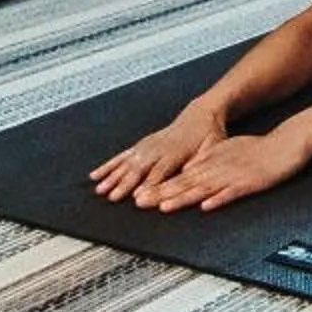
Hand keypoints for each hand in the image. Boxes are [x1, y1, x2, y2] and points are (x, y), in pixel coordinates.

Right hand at [91, 103, 225, 204]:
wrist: (202, 114)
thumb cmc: (209, 134)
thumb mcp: (214, 147)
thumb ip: (201, 160)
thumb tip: (191, 173)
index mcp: (177, 152)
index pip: (160, 172)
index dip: (149, 185)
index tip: (138, 197)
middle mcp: (159, 148)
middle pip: (139, 168)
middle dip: (125, 184)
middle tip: (112, 197)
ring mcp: (148, 145)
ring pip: (127, 162)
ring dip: (112, 176)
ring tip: (100, 189)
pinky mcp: (142, 144)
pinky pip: (123, 155)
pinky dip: (109, 165)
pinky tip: (97, 174)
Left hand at [143, 128, 311, 212]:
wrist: (287, 143)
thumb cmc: (259, 149)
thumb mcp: (227, 151)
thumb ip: (207, 160)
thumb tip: (187, 170)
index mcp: (211, 162)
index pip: (180, 177)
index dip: (159, 187)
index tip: (140, 196)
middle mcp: (218, 168)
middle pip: (186, 183)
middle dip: (162, 194)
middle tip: (141, 203)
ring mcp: (233, 175)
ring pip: (204, 189)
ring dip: (183, 198)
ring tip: (164, 207)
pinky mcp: (250, 182)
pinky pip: (232, 192)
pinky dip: (219, 199)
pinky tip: (206, 206)